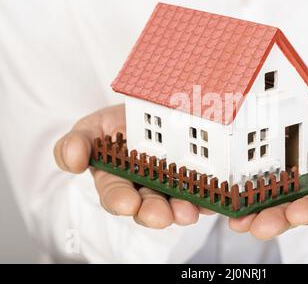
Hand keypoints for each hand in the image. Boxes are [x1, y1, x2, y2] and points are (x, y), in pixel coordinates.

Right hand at [54, 104, 213, 228]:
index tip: (127, 203)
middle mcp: (146, 188)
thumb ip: (76, 143)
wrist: (148, 112)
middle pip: (149, 206)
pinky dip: (210, 198)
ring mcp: (172, 186)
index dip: (120, 201)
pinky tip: (214, 199)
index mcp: (118, 180)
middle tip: (162, 215)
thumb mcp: (91, 128)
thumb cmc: (117, 126)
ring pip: (177, 204)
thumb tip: (72, 158)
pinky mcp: (197, 181)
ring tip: (188, 211)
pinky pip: (205, 193)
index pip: (116, 195)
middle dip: (155, 213)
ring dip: (183, 210)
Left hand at [228, 95, 307, 239]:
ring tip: (240, 222)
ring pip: (268, 205)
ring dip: (254, 215)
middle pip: (292, 212)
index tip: (299, 212)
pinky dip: (237, 199)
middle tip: (262, 226)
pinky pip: (248, 189)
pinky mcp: (261, 174)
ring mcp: (282, 184)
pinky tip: (227, 206)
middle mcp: (306, 192)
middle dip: (277, 221)